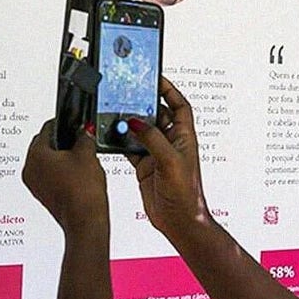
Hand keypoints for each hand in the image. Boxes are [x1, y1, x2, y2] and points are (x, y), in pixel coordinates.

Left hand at [22, 120, 108, 233]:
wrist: (85, 219)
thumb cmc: (81, 190)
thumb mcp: (87, 154)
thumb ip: (85, 136)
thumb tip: (86, 130)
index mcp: (35, 155)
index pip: (47, 129)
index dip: (63, 123)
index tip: (72, 122)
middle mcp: (30, 170)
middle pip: (45, 146)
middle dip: (62, 141)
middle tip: (79, 138)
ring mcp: (35, 185)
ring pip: (47, 162)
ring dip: (61, 157)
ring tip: (81, 157)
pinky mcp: (43, 196)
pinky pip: (50, 176)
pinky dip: (61, 172)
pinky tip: (78, 173)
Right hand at [127, 77, 209, 235]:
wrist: (179, 220)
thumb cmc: (186, 194)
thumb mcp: (171, 161)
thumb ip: (153, 140)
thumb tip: (136, 123)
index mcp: (184, 137)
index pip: (180, 106)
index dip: (170, 90)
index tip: (156, 78)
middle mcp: (171, 143)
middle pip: (157, 115)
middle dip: (144, 103)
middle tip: (129, 93)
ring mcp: (157, 154)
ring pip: (142, 131)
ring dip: (130, 123)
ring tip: (117, 112)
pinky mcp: (145, 166)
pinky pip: (131, 148)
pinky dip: (121, 141)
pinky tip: (112, 135)